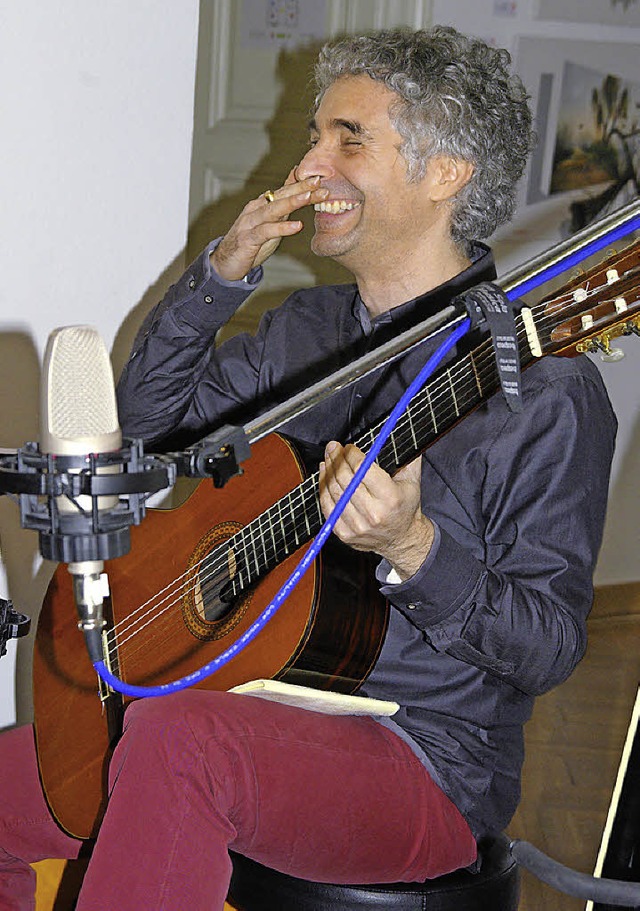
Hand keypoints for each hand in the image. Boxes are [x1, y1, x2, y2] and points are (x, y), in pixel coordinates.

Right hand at [210, 171, 328, 280]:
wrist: (225, 262)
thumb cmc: (250, 242)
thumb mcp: (270, 223)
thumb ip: (282, 207)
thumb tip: (299, 191)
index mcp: (262, 204)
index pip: (285, 191)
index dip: (302, 185)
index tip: (321, 179)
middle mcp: (256, 209)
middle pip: (280, 195)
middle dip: (300, 188)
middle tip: (318, 182)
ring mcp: (250, 222)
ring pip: (273, 209)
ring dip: (292, 202)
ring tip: (308, 197)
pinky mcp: (248, 238)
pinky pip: (266, 231)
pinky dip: (282, 228)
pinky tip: (297, 226)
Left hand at [318, 442, 434, 579]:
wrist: (402, 540)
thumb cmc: (405, 508)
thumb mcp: (412, 481)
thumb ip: (406, 457)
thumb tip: (398, 433)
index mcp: (390, 498)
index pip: (362, 469)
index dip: (351, 454)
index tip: (349, 447)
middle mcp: (373, 514)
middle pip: (345, 478)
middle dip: (337, 458)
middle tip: (334, 448)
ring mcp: (357, 525)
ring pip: (334, 490)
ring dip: (328, 470)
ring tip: (328, 459)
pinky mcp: (344, 533)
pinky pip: (327, 506)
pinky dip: (323, 488)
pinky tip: (325, 476)